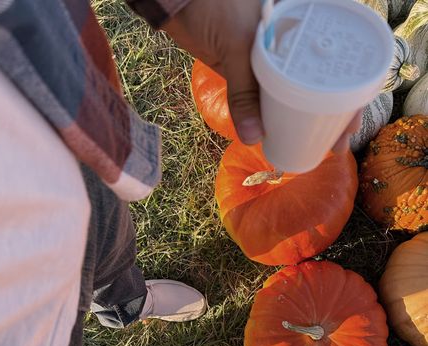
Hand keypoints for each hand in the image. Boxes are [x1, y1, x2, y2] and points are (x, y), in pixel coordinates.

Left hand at [165, 0, 361, 153]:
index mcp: (306, 19)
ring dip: (304, 121)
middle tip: (336, 145)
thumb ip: (245, 92)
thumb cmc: (216, 6)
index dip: (352, 94)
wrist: (179, 0)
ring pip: (296, 93)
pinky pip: (269, 97)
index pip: (338, 60)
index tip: (351, 123)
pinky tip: (284, 134)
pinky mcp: (251, 68)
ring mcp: (274, 55)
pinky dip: (275, 116)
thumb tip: (253, 137)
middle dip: (332, 115)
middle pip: (321, 82)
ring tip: (315, 146)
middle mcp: (296, 37)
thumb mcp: (238, 46)